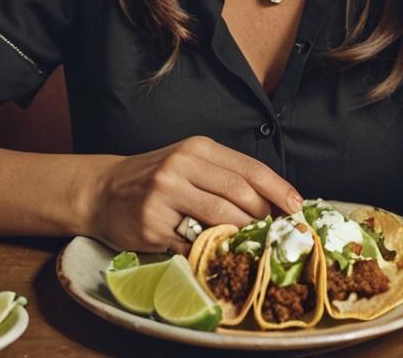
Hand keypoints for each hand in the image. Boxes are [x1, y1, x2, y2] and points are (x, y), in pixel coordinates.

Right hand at [89, 136, 302, 255]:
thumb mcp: (189, 161)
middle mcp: (180, 167)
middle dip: (264, 216)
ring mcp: (164, 196)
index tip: (298, 207)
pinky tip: (221, 254)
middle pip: (239, 194)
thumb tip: (274, 201)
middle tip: (275, 232)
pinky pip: (194, 244)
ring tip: (252, 243)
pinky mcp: (152, 226)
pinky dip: (213, 251)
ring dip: (243, 235)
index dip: (278, 189)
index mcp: (196, 148)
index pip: (249, 168)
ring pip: (220, 219)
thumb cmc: (157, 177)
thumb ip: (225, 175)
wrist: (104, 191)